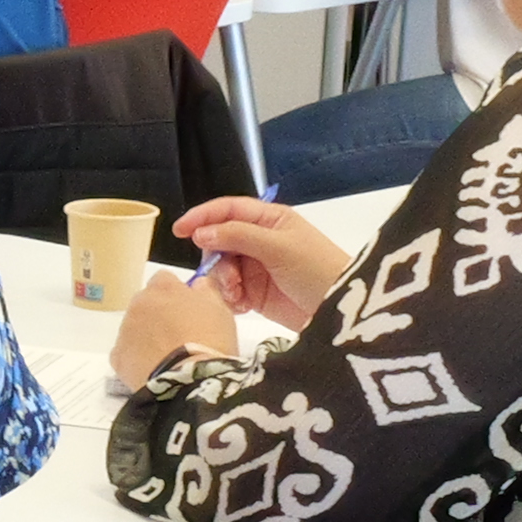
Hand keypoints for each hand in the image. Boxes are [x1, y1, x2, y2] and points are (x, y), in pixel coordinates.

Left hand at [108, 265, 242, 388]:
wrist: (190, 380)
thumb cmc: (210, 341)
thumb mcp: (220, 310)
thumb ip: (206, 291)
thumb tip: (198, 284)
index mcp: (163, 287)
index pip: (164, 280)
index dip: (176, 294)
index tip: (187, 310)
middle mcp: (139, 303)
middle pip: (146, 303)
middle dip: (158, 314)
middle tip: (178, 335)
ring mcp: (125, 330)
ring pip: (134, 327)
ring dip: (146, 336)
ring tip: (167, 356)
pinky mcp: (117, 356)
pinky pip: (125, 352)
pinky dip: (136, 358)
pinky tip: (153, 369)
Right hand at [169, 194, 350, 327]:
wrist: (340, 311)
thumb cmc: (319, 270)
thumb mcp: (278, 247)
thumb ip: (239, 236)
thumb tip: (202, 232)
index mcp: (269, 220)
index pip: (228, 210)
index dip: (203, 217)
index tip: (181, 230)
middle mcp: (260, 240)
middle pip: (219, 241)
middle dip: (216, 259)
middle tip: (225, 277)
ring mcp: (256, 267)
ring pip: (221, 268)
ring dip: (222, 282)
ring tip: (236, 295)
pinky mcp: (255, 294)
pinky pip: (228, 291)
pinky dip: (229, 298)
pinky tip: (240, 305)